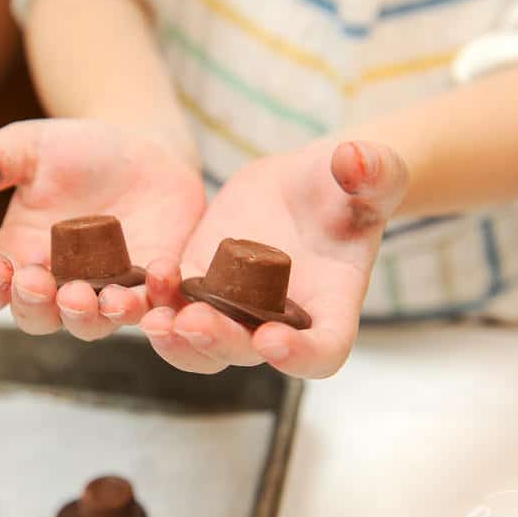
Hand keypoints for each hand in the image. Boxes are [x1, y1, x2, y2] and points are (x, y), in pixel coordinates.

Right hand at [0, 118, 204, 339]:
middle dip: (35, 306)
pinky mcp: (149, 288)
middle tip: (39, 284)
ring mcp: (103, 293)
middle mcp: (56, 286)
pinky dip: (154, 296)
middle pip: (37, 317)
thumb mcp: (29, 146)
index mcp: (17, 259)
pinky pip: (151, 305)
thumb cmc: (75, 151)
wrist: (142, 148)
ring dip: (89, 316)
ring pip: (91, 324)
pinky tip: (158, 271)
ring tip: (94, 297)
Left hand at [139, 140, 408, 377]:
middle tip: (193, 323)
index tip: (272, 342)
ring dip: (177, 339)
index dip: (300, 356)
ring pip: (202, 343)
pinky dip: (159, 300)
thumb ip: (373, 172)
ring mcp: (237, 308)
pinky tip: (144, 280)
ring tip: (156, 321)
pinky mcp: (202, 284)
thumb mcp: (372, 174)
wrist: (308, 184)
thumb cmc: (353, 184)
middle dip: (219, 342)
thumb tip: (356, 160)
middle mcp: (281, 322)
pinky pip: (177, 304)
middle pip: (248, 352)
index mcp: (332, 307)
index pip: (324, 352)